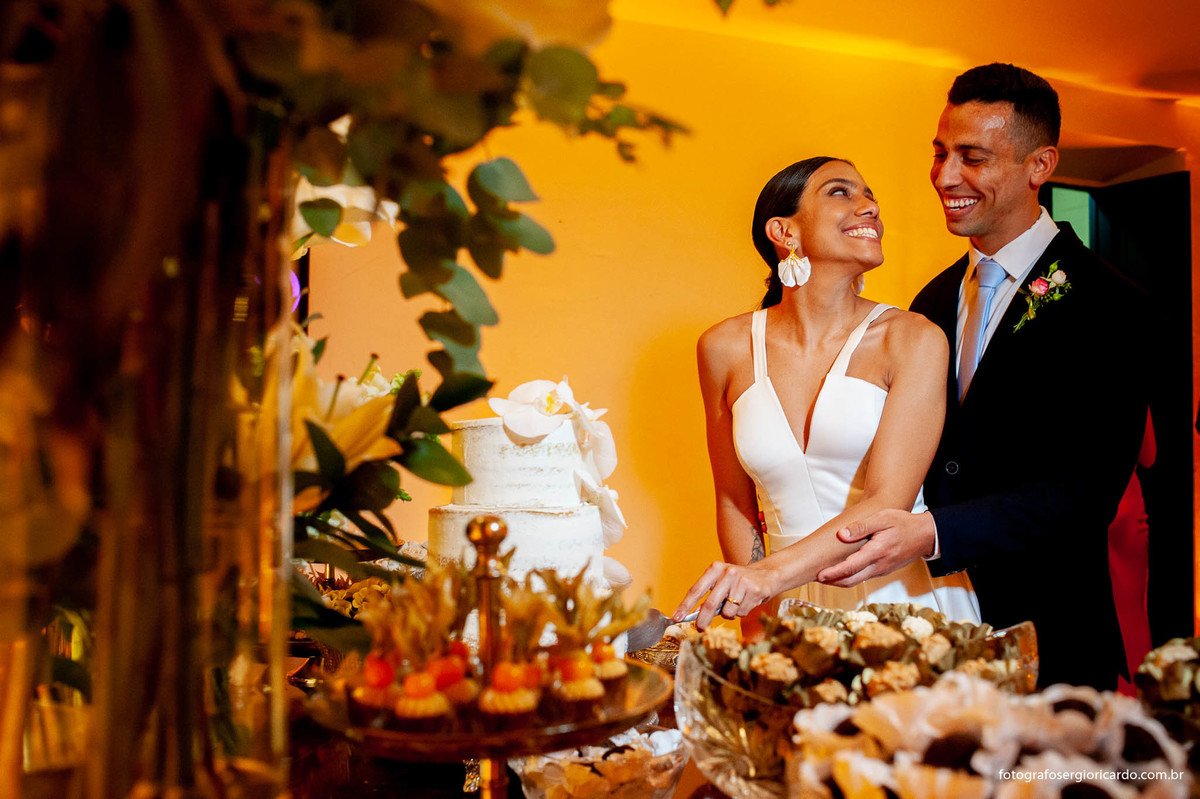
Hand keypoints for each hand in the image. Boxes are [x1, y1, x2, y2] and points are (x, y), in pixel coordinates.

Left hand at [671, 561, 776, 629]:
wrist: (767, 575)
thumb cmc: (738, 581)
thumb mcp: (721, 582)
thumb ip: (709, 595)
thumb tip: (695, 615)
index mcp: (715, 569)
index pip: (696, 589)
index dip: (685, 605)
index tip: (677, 617)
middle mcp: (728, 573)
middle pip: (710, 604)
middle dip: (702, 620)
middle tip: (698, 628)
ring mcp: (742, 581)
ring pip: (727, 612)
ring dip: (729, 615)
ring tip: (736, 603)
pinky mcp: (754, 591)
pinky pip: (741, 613)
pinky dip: (742, 612)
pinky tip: (747, 601)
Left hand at [815, 510, 935, 586]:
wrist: (924, 536)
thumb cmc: (903, 524)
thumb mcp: (882, 519)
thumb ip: (861, 527)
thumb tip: (842, 535)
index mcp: (877, 552)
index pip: (851, 567)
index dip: (834, 573)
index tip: (820, 575)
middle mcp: (878, 566)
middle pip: (851, 580)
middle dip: (832, 581)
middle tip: (815, 578)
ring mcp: (881, 570)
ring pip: (857, 580)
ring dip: (840, 581)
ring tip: (824, 577)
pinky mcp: (883, 570)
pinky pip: (863, 577)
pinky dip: (850, 577)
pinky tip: (841, 572)